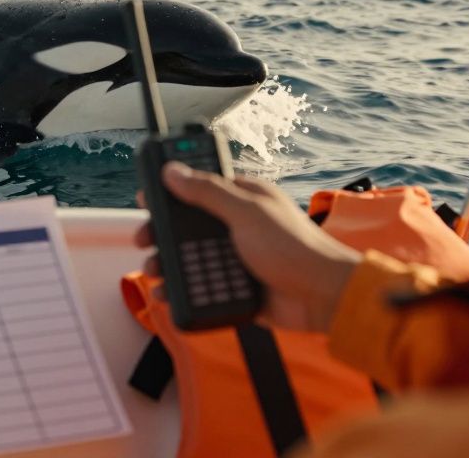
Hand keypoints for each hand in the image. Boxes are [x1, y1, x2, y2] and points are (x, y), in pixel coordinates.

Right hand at [136, 162, 360, 331]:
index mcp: (241, 199)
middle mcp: (236, 226)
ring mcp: (235, 257)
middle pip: (187, 225)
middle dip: (162, 232)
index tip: (146, 195)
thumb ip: (208, 192)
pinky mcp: (235, 287)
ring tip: (155, 269)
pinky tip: (168, 293)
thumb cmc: (296, 248)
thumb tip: (174, 170)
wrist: (324, 298)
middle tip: (144, 238)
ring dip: (169, 263)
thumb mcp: (247, 213)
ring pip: (190, 258)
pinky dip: (182, 290)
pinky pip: (201, 287)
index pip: (198, 186)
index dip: (171, 189)